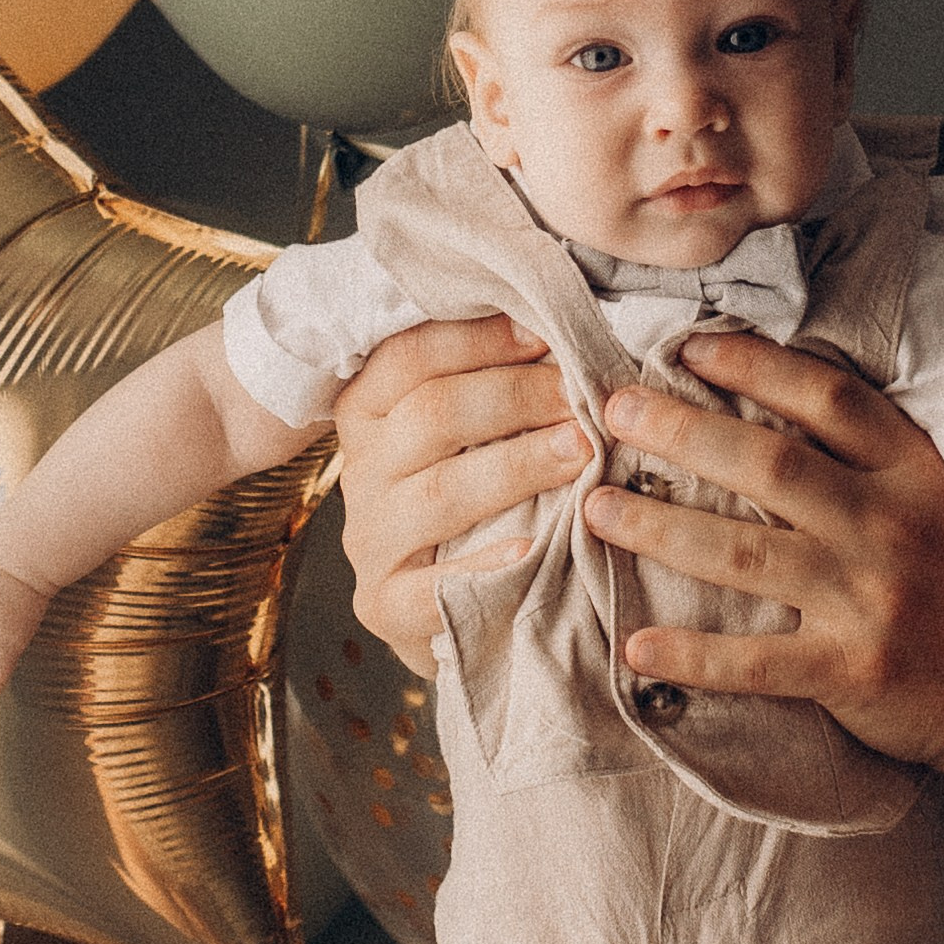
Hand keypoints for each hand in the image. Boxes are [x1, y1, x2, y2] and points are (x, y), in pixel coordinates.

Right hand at [331, 315, 588, 673]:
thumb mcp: (474, 436)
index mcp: (368, 412)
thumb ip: (496, 385)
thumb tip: (565, 329)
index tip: (546, 333)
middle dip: (515, 397)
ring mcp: (370, 540)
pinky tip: (533, 548)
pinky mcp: (385, 606)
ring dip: (518, 466)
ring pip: (440, 492)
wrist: (461, 614)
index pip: (409, 357)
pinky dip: (485, 564)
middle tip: (581, 395)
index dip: (479, 340)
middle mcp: (360, 471)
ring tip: (582, 451)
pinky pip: (433, 586)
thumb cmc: (481, 503)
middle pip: (430, 416)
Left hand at [580, 333, 943, 773]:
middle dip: (681, 431)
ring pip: (744, 553)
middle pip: (769, 463)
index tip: (687, 346)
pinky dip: (691, 654)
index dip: (754, 365)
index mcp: (914, 471)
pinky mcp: (853, 671)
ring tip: (596, 509)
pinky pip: (754, 661)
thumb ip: (869, 454)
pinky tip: (635, 647)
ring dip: (660, 528)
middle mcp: (891, 525)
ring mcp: (871, 599)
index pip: (827, 397)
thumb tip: (767, 402)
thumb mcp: (940, 498)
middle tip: (612, 411)